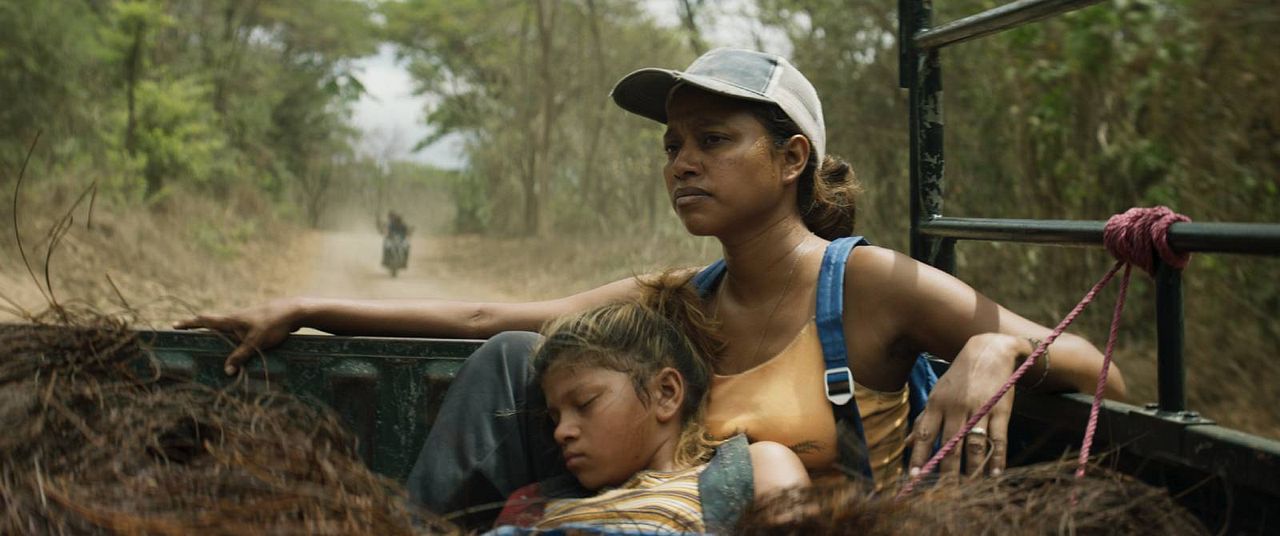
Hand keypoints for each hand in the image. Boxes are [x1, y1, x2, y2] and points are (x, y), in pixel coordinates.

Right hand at [173, 298, 301, 374]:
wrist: (294, 311)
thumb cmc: (273, 324)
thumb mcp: (255, 343)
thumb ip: (240, 356)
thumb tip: (226, 371)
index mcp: (231, 320)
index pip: (204, 320)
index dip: (189, 324)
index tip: (174, 325)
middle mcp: (236, 318)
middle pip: (214, 326)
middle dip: (201, 332)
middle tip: (189, 340)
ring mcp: (246, 320)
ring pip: (228, 331)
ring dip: (220, 339)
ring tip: (212, 352)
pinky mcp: (257, 324)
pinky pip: (240, 333)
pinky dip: (234, 341)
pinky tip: (238, 351)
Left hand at [907, 333, 1025, 477]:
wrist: (989, 350)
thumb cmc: (959, 376)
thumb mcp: (938, 393)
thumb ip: (924, 420)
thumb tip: (906, 444)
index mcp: (937, 404)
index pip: (924, 434)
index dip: (919, 456)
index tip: (915, 477)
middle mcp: (956, 407)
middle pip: (949, 444)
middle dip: (946, 470)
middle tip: (945, 492)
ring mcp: (979, 408)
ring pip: (973, 444)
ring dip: (971, 468)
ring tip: (969, 487)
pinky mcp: (1000, 409)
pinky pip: (998, 438)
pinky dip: (996, 458)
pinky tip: (994, 474)